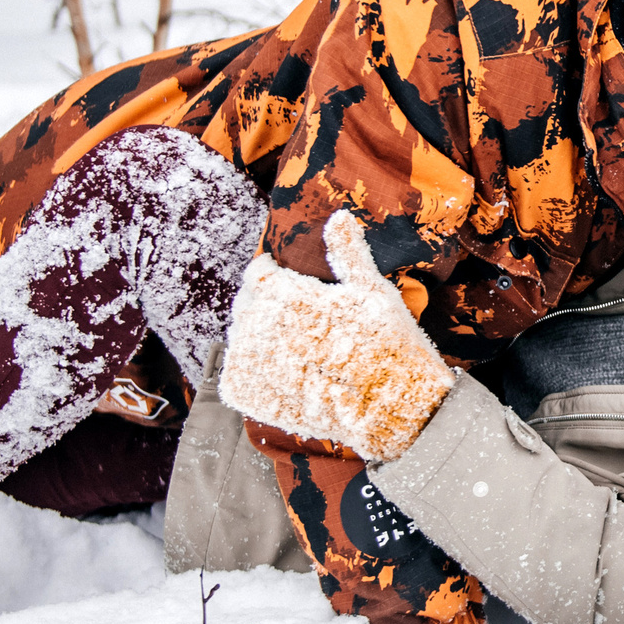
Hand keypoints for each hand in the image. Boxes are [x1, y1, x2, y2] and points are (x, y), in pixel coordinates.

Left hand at [219, 212, 454, 463]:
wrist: (389, 408)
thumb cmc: (387, 344)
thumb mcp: (372, 290)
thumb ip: (348, 252)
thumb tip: (339, 215)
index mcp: (284, 294)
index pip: (258, 273)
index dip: (275, 276)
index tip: (292, 285)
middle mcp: (258, 325)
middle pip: (246, 304)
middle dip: (266, 305)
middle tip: (297, 320)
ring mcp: (249, 362)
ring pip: (239, 337)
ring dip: (259, 338)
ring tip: (293, 349)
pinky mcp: (246, 393)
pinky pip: (234, 372)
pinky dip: (252, 370)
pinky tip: (282, 373)